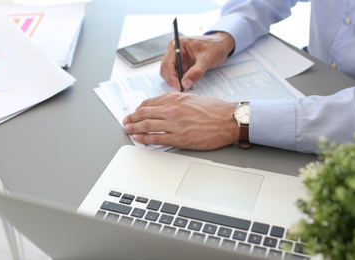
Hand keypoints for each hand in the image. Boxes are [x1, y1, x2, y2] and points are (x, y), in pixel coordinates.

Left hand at [123, 92, 238, 149]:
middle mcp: (172, 109)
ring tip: (127, 131)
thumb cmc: (215, 110)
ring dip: (133, 129)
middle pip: (144, 113)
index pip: (149, 103)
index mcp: (175, 98)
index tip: (134, 112)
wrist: (229, 120)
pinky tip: (138, 139)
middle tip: (125, 122)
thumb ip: (177, 102)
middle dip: (131, 118)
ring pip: (146, 126)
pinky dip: (144, 139)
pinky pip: (156, 138)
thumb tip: (164, 107)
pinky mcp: (179, 138)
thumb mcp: (193, 98)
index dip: (138, 109)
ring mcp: (174, 124)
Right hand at [160, 32, 234, 90]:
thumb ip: (196, 72)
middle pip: (166, 69)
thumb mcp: (207, 59)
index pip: (167, 63)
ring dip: (177, 82)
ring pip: (170, 73)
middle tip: (183, 90)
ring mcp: (177, 57)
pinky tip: (190, 84)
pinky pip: (176, 75)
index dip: (171, 77)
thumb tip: (185, 84)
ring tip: (189, 87)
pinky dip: (181, 81)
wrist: (221, 45)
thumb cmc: (215, 48)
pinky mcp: (181, 64)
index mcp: (178, 45)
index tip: (179, 87)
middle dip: (173, 80)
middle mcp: (174, 50)